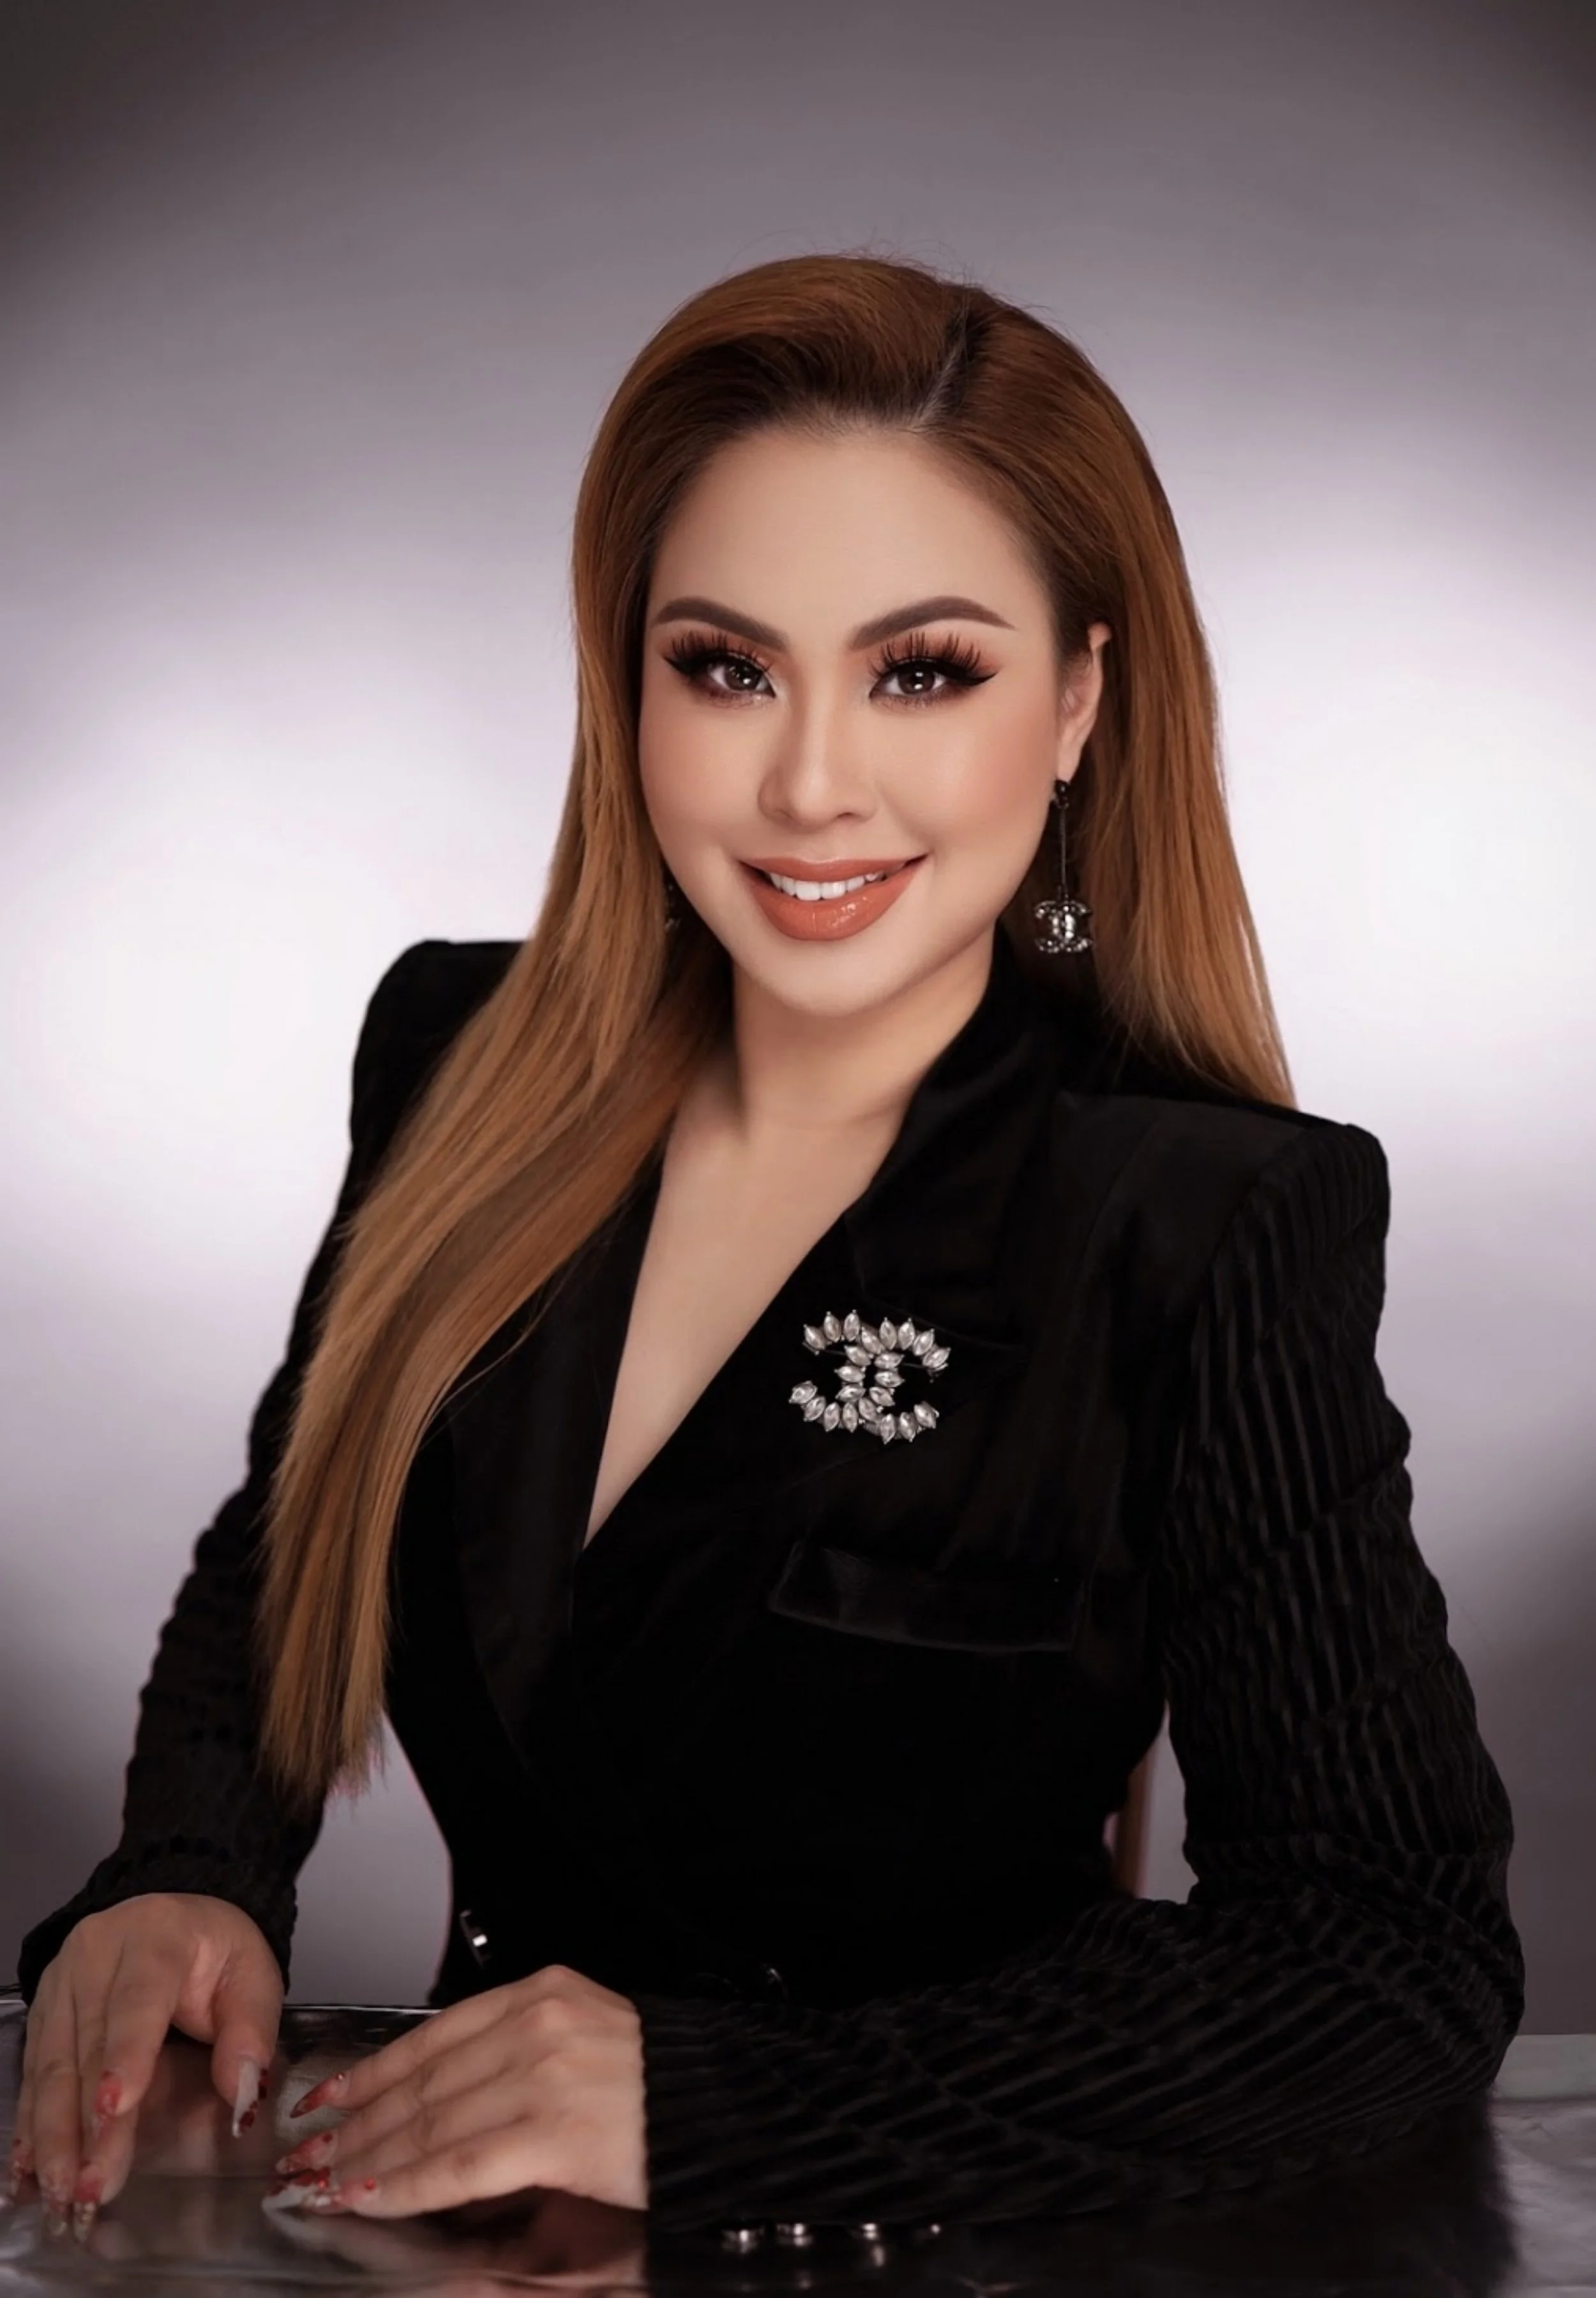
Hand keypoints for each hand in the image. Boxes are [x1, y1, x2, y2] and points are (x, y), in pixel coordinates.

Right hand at [13, 1893, 281, 2232]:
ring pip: (54, 2064)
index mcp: (157, 1935)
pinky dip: (32, 2121)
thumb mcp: (254, 1976)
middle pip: (91, 2044)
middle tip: (92, 2184)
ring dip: (54, 2133)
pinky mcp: (42, 2008)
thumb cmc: (217, 1953)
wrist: (174, 1918)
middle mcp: (97, 1953)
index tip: (116, 2108)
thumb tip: (243, 2092)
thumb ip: (251, 2032)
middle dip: (89, 2122)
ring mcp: (62, 1980)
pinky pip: (34, 2071)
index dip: (126, 2055)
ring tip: (62, 2189)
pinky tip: (30, 2166)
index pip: (139, 1999)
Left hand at [270, 1964, 646, 2217]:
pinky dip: (406, 2184)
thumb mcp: (583, 2036)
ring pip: (429, 2123)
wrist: (730, 2112)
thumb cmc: (658, 2086)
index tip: (328, 2096)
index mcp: (542, 1993)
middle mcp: (537, 2026)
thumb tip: (436, 2093)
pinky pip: (459, 2165)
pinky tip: (371, 2195)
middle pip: (421, 2082)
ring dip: (366, 2158)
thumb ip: (516, 2050)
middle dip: (354, 2123)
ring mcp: (545, 2077)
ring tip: (324, 2183)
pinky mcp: (555, 2133)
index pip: (431, 2035)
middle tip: (307, 2154)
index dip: (370, 2070)